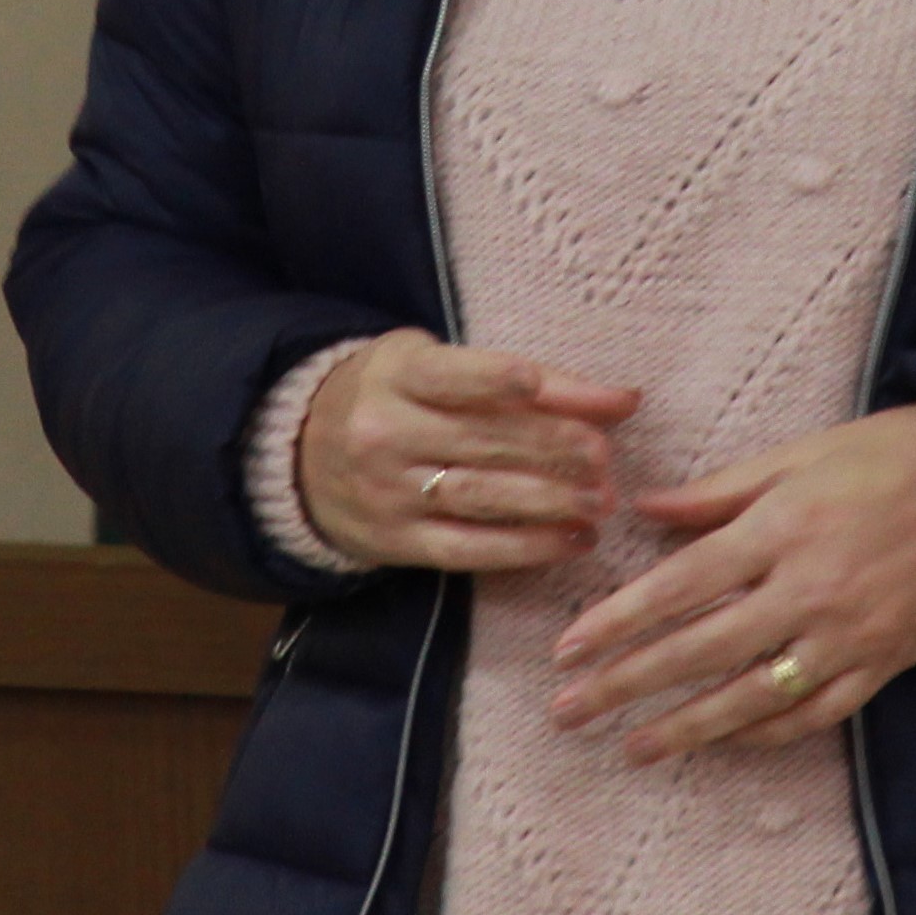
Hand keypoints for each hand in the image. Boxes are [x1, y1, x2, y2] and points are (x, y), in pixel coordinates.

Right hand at [296, 331, 639, 574]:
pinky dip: (524, 549)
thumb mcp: (436, 366)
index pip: (453, 375)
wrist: (297, 455)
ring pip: (478, 497)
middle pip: (479, 440)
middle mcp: (387, 432)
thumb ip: (521, 380)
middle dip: (549, 449)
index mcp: (397, 375)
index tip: (541, 386)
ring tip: (602, 503)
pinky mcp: (397, 543)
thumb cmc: (393, 394)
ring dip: (548, 502)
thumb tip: (618, 400)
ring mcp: (388, 492)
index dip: (497, 381)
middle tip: (605, 458)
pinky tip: (572, 542)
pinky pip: (467, 549)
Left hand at [544, 403, 915, 763]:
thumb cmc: (886, 457)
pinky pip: (813, 713)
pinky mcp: (881, 664)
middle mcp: (810, 589)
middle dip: (629, 684)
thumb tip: (645, 509)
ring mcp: (847, 635)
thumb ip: (720, 489)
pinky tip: (722, 744)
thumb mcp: (799, 454)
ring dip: (686, 727)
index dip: (619, 621)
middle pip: (701, 649)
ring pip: (752, 696)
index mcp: (783, 528)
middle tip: (571, 712)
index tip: (569, 649)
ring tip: (632, 747)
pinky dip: (764, 733)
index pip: (681, 585)